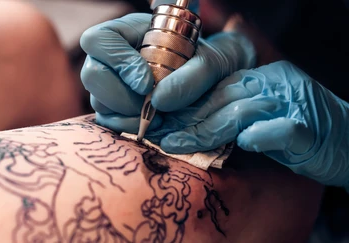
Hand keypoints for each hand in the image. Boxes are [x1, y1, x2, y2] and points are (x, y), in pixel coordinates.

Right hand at [80, 13, 254, 132]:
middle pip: (92, 75)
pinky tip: (152, 125)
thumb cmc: (208, 64)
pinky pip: (108, 120)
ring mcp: (109, 84)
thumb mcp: (211, 59)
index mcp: (128, 32)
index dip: (119, 62)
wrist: (209, 85)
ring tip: (159, 118)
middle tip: (150, 106)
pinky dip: (128, 126)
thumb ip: (194, 73)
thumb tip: (159, 100)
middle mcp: (111, 58)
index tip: (147, 83)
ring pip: (98, 102)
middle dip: (120, 96)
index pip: (100, 40)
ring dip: (127, 115)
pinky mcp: (113, 107)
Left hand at [160, 61, 348, 188]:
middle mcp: (271, 84)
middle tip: (154, 133)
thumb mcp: (257, 116)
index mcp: (258, 78)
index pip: (213, 86)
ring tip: (175, 144)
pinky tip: (242, 144)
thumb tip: (183, 124)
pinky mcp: (309, 126)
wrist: (347, 140)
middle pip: (219, 97)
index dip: (182, 101)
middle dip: (183, 117)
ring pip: (241, 111)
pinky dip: (261, 136)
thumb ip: (227, 113)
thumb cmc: (296, 132)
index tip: (155, 117)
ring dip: (205, 130)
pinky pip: (282, 127)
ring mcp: (290, 102)